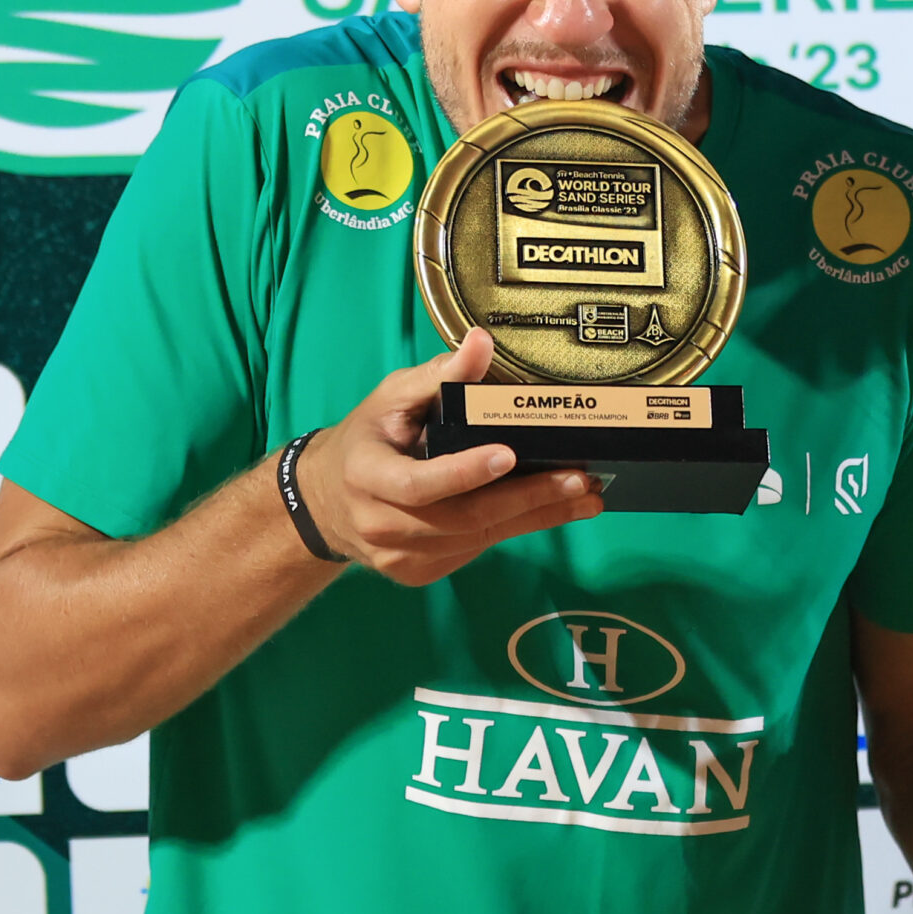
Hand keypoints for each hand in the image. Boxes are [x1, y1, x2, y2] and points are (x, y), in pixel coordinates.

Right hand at [297, 329, 605, 583]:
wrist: (326, 500)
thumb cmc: (368, 437)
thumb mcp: (392, 396)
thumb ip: (440, 374)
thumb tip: (481, 341)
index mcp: (367, 474)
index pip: (418, 484)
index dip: (464, 473)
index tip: (509, 454)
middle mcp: (380, 523)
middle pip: (463, 518)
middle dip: (528, 499)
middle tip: (579, 479)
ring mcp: (399, 555)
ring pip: (477, 539)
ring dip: (537, 517)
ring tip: (586, 496)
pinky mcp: (418, 572)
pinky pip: (474, 549)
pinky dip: (515, 528)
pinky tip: (553, 510)